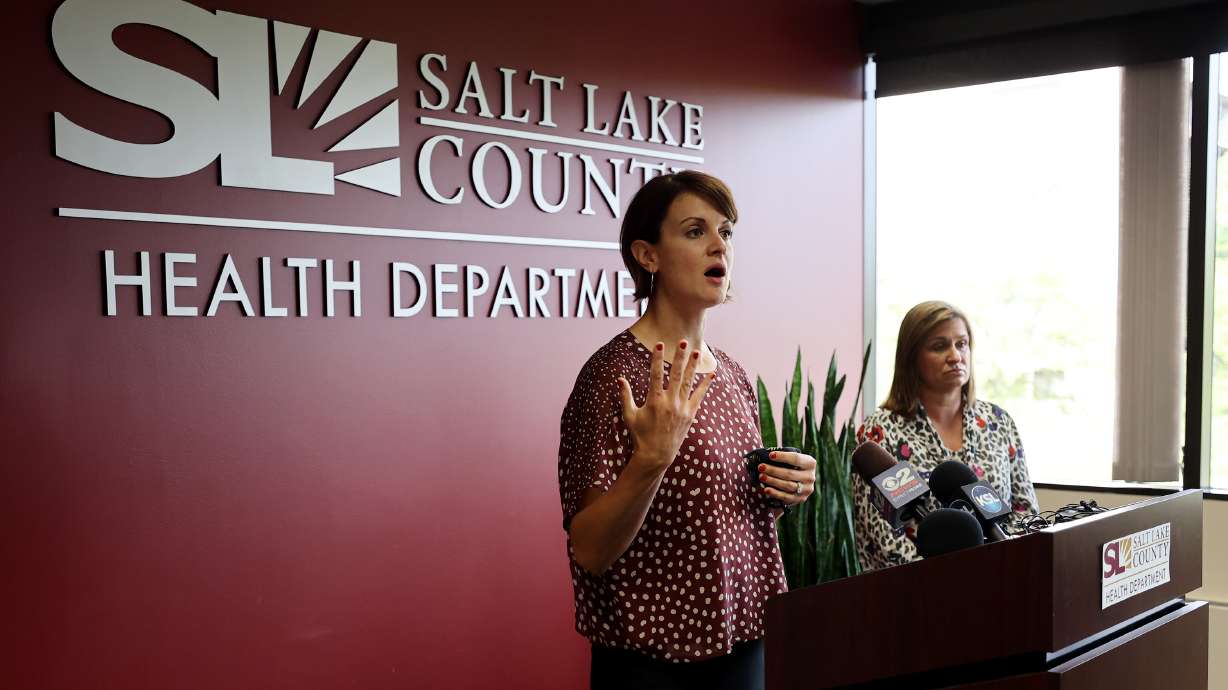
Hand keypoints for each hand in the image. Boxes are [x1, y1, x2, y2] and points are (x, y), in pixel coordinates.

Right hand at [618, 340, 716, 473]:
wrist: (656, 455)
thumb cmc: (640, 435)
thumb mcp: (629, 415)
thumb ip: (625, 396)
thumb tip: (619, 379)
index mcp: (654, 401)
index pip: (655, 374)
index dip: (657, 358)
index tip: (659, 344)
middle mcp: (670, 402)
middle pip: (675, 374)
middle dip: (679, 356)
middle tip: (682, 341)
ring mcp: (682, 408)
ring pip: (688, 382)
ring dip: (692, 366)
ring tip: (696, 351)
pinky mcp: (690, 415)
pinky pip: (699, 396)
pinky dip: (705, 385)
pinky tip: (711, 374)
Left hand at [757, 450, 816, 505]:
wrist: (801, 482)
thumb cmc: (793, 467)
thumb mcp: (793, 460)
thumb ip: (783, 457)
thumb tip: (765, 454)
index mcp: (810, 463)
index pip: (796, 459)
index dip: (782, 457)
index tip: (770, 455)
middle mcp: (810, 477)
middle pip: (790, 473)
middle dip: (773, 470)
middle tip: (761, 467)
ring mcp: (806, 489)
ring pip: (788, 485)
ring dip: (772, 481)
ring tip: (761, 476)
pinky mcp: (800, 499)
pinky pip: (786, 497)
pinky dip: (775, 493)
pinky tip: (766, 490)